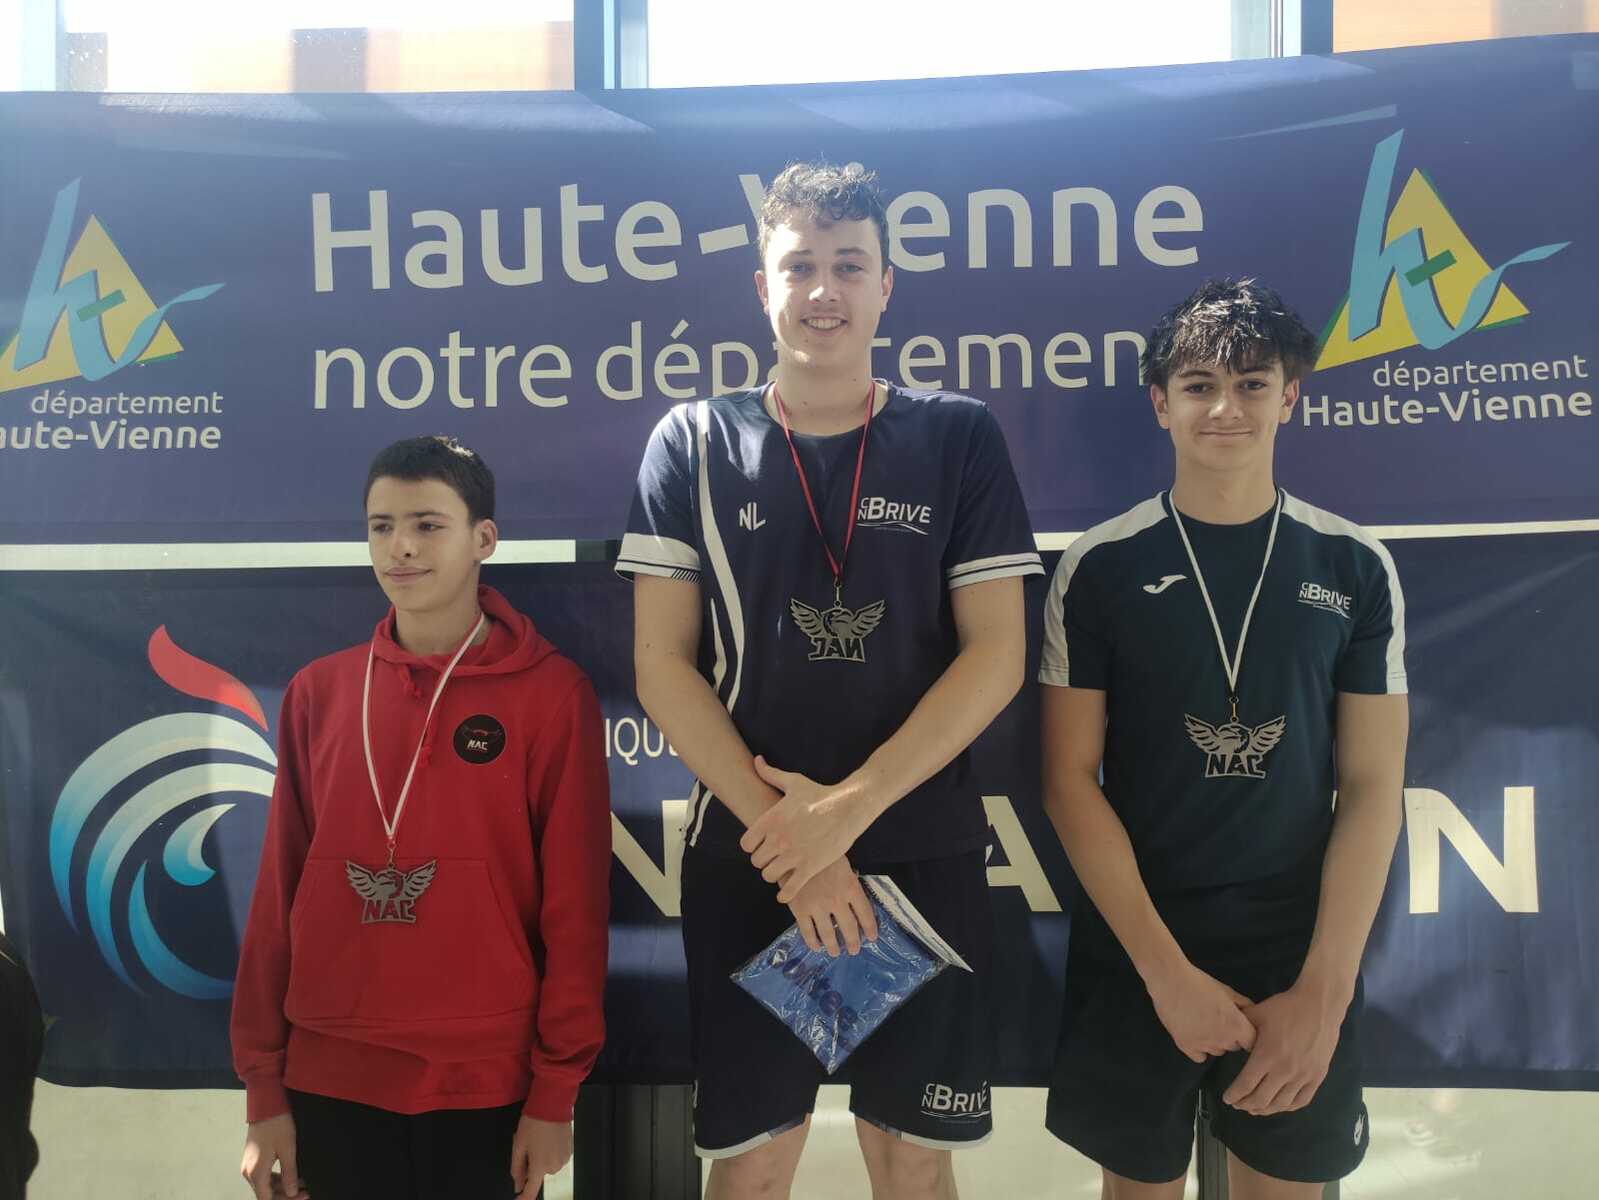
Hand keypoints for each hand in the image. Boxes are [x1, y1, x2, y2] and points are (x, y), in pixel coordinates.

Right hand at [240, 1112, 304, 1199]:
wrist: (266, 1105)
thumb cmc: (277, 1125)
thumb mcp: (288, 1150)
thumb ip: (289, 1173)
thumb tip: (292, 1193)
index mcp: (256, 1172)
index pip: (267, 1199)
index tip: (301, 1196)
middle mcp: (248, 1172)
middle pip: (266, 1193)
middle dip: (286, 1194)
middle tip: (305, 1191)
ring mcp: (249, 1165)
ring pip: (265, 1184)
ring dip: (282, 1186)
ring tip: (302, 1183)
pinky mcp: (253, 1158)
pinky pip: (263, 1174)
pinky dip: (277, 1178)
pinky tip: (292, 1174)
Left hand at [510, 1115, 572, 1198]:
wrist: (552, 1105)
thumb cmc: (533, 1123)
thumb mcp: (518, 1145)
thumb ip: (517, 1168)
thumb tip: (517, 1184)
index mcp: (539, 1166)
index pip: (531, 1191)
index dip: (524, 1198)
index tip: (518, 1199)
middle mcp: (553, 1166)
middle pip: (540, 1173)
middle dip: (533, 1164)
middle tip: (529, 1147)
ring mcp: (564, 1159)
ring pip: (549, 1166)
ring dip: (543, 1158)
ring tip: (540, 1140)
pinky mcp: (570, 1151)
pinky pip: (558, 1158)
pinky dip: (552, 1152)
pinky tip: (549, 1139)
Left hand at [741, 757, 870, 901]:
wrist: (848, 807)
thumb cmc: (820, 794)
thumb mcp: (793, 781)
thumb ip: (770, 774)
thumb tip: (756, 760)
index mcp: (771, 820)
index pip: (746, 844)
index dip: (752, 847)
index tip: (762, 846)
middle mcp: (778, 838)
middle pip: (757, 862)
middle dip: (764, 861)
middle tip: (774, 859)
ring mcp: (793, 854)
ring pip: (769, 875)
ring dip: (774, 875)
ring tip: (782, 871)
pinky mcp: (809, 867)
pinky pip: (788, 889)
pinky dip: (785, 894)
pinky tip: (786, 893)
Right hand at [787, 858, 879, 956]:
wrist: (795, 849)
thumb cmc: (822, 853)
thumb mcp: (842, 865)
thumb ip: (849, 884)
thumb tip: (854, 901)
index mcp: (850, 887)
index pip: (865, 914)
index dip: (870, 928)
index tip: (872, 938)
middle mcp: (836, 900)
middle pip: (849, 928)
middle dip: (853, 942)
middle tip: (854, 950)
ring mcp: (817, 907)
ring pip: (828, 934)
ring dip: (833, 946)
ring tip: (835, 952)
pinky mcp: (800, 910)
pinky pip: (808, 932)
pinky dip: (813, 942)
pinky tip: (816, 946)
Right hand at [1144, 961, 1256, 1064]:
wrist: (1171, 981)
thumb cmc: (1200, 982)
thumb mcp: (1226, 990)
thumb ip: (1243, 1004)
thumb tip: (1253, 1013)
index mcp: (1236, 1025)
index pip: (1251, 1042)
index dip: (1247, 1035)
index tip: (1240, 1029)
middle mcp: (1223, 1039)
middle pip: (1234, 1046)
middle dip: (1230, 1036)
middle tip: (1218, 1021)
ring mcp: (1204, 1045)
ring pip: (1217, 1051)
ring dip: (1214, 1042)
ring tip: (1203, 1024)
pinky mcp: (1186, 1046)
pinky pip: (1200, 1057)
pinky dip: (1199, 1049)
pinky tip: (1194, 1035)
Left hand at [1222, 984, 1344, 1114]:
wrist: (1319, 1005)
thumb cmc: (1285, 1008)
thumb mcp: (1256, 1014)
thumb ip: (1240, 1031)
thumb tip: (1229, 1041)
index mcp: (1267, 1055)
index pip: (1246, 1084)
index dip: (1235, 1094)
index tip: (1227, 1098)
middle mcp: (1285, 1070)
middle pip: (1261, 1099)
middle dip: (1245, 1104)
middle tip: (1237, 1104)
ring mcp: (1303, 1076)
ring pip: (1281, 1104)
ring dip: (1265, 1110)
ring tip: (1254, 1108)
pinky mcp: (1317, 1076)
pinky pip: (1302, 1100)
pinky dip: (1287, 1107)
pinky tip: (1279, 1106)